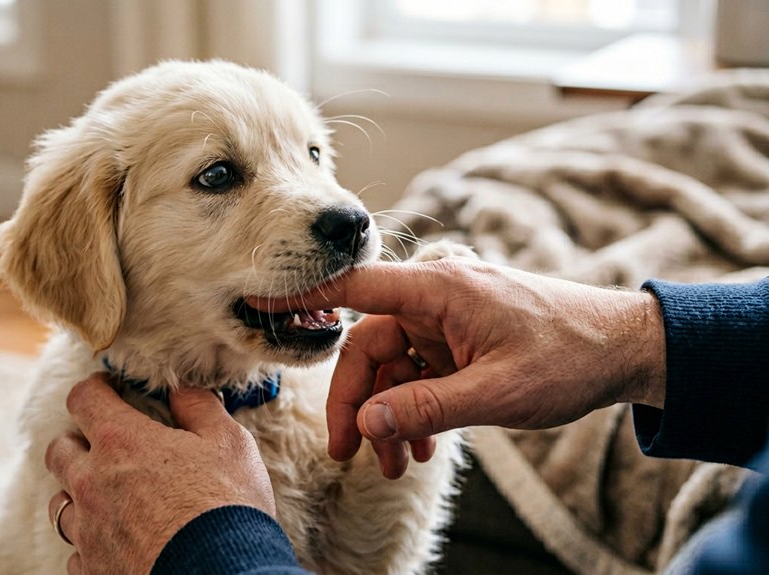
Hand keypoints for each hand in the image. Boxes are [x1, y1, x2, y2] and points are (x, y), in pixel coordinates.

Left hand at [45, 373, 275, 573]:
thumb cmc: (227, 506)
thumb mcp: (229, 443)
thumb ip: (200, 408)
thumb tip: (183, 390)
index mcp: (121, 442)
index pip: (84, 398)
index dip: (95, 389)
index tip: (109, 390)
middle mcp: (92, 484)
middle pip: (58, 451)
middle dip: (77, 442)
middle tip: (105, 445)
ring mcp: (88, 531)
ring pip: (59, 504)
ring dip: (78, 495)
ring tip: (108, 498)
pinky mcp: (93, 570)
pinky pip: (75, 553)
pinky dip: (91, 543)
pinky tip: (116, 541)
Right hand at [248, 258, 665, 475]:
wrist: (626, 349)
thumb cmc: (570, 356)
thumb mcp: (498, 392)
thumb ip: (428, 408)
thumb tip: (366, 426)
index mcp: (440, 290)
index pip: (355, 286)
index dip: (304, 292)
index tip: (260, 296)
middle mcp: (436, 299)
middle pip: (368, 348)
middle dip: (358, 405)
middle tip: (349, 454)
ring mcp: (447, 320)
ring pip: (392, 368)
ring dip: (389, 417)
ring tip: (397, 466)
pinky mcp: (459, 339)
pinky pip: (419, 374)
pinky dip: (416, 409)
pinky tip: (424, 447)